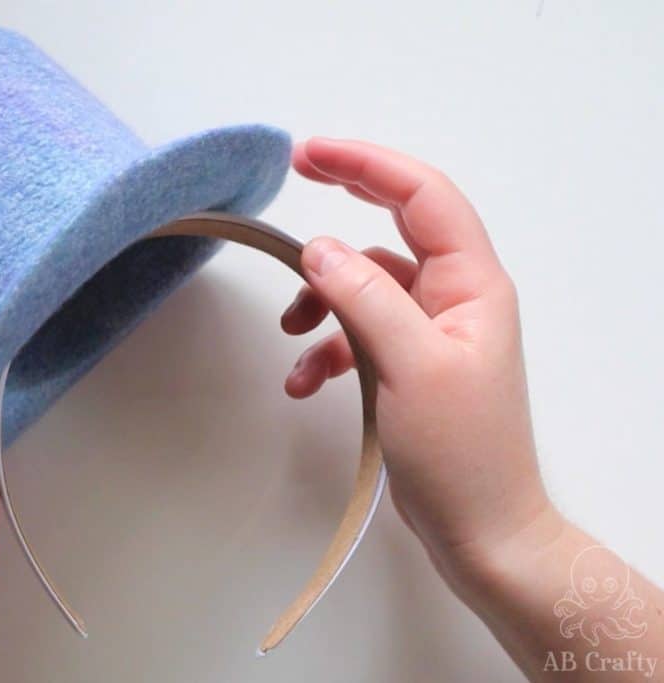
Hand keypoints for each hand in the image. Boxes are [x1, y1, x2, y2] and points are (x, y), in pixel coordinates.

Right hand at [281, 138, 552, 582]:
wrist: (478, 528)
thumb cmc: (461, 449)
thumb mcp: (412, 365)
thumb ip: (365, 298)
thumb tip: (317, 248)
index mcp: (471, 283)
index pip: (423, 197)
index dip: (369, 165)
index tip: (311, 153)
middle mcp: (452, 296)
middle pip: (392, 228)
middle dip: (343, 206)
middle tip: (294, 177)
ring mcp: (427, 331)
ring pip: (363, 287)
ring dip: (321, 304)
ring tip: (291, 336)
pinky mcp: (404, 364)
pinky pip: (356, 334)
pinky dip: (325, 349)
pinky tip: (305, 382)